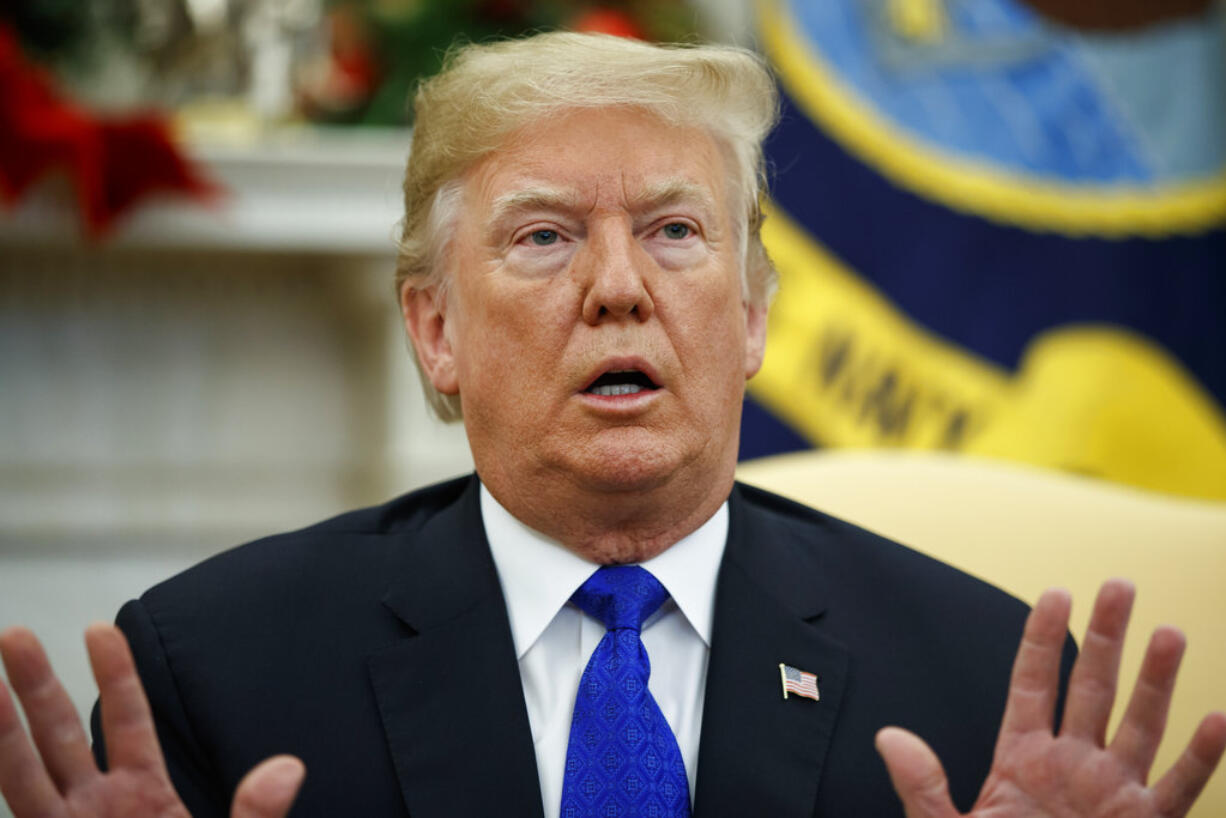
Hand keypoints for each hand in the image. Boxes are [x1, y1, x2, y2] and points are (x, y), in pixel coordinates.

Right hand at [0, 625, 304, 817]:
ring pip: (22, 777)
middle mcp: (95, 812)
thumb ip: (256, 815)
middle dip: (36, 686)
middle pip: (60, 736)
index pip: (127, 721)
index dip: (115, 676)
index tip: (100, 629)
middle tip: (13, 633)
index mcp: (144, 796)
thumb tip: (287, 766)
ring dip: (0, 732)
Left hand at [877, 579, 1225, 817]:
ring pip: (1139, 727)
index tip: (1058, 592)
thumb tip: (889, 737)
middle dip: (1107, 638)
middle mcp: (1072, 766)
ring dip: (1156, 683)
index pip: (1034, 683)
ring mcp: (1111, 794)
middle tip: (1120, 585)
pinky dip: (1200, 759)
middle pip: (1093, 689)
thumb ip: (922, 785)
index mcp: (1022, 758)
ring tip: (1168, 632)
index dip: (1044, 638)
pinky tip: (1216, 720)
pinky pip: (1178, 790)